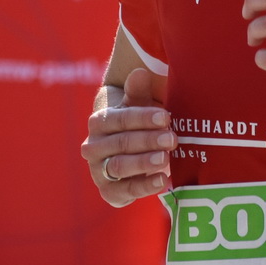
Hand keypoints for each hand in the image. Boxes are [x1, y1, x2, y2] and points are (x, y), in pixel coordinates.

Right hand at [81, 68, 173, 206]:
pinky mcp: (109, 192)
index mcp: (99, 122)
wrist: (132, 154)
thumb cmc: (138, 125)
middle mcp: (93, 147)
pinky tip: (162, 180)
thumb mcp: (139, 107)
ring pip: (119, 166)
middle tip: (172, 138)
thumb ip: (139, 93)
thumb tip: (140, 73)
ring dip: (143, 162)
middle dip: (148, 140)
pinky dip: (144, 186)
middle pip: (121, 143)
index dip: (142, 118)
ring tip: (165, 158)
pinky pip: (125, 190)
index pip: (119, 119)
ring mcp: (99, 171)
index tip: (165, 117)